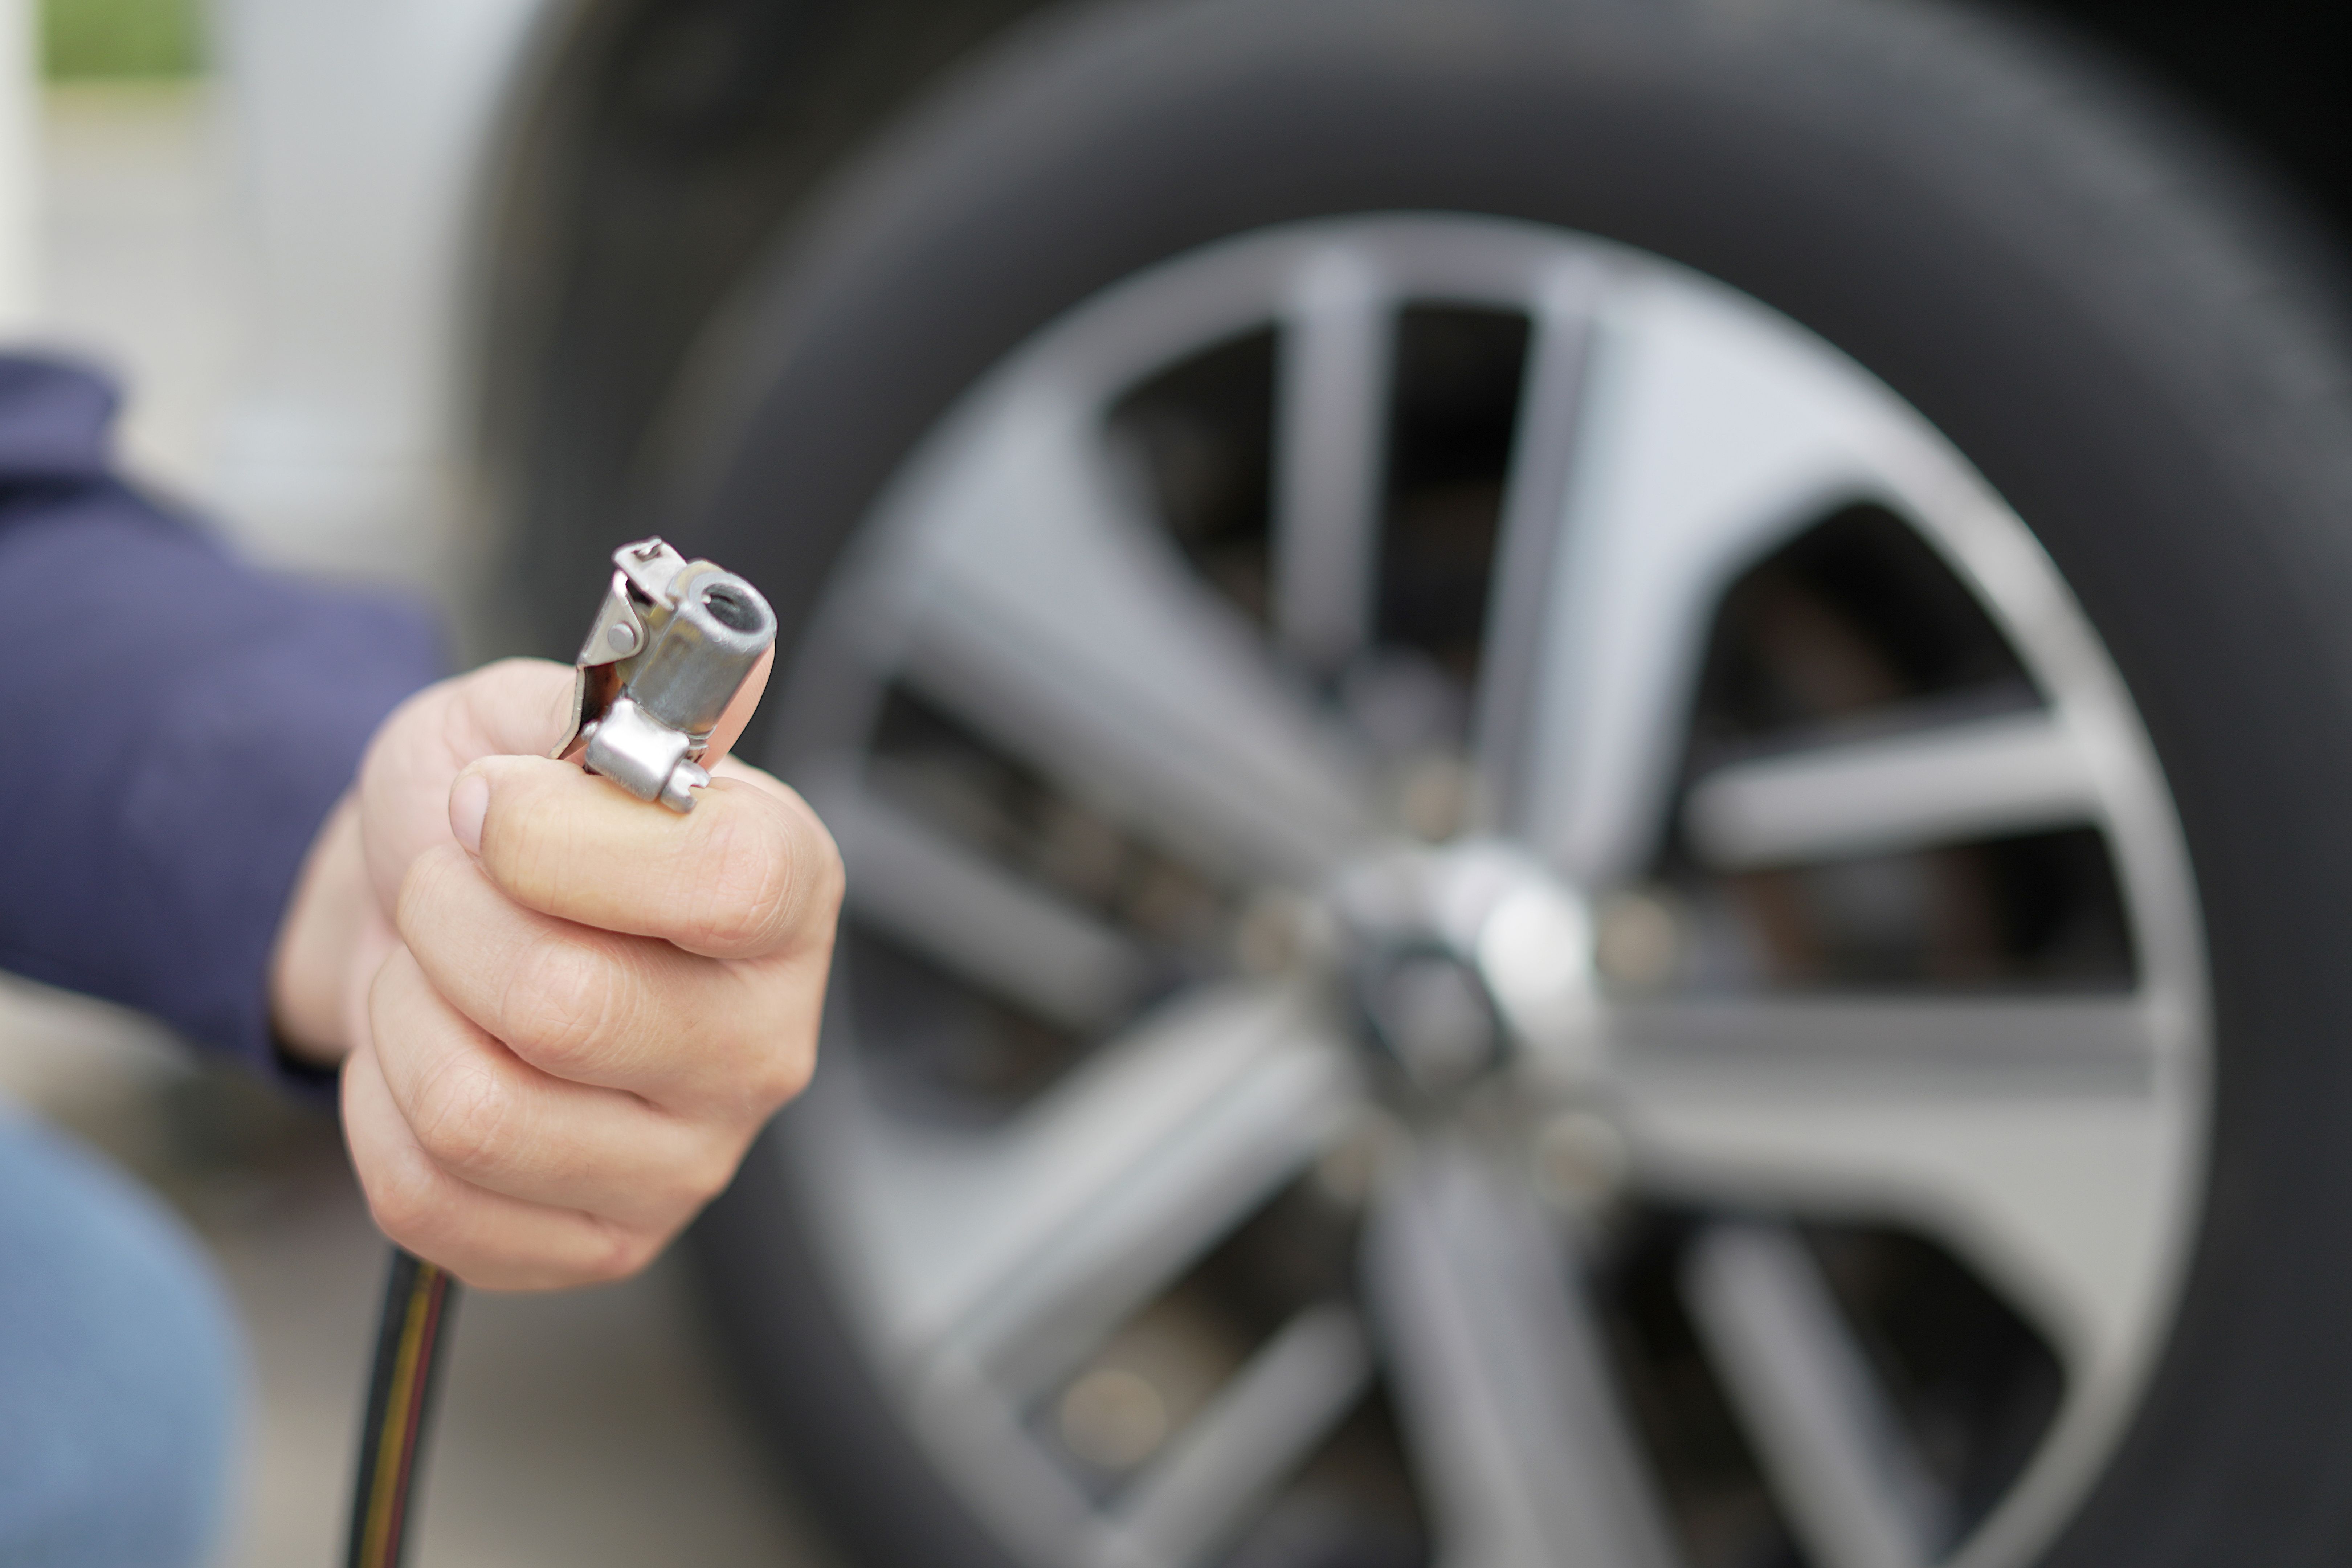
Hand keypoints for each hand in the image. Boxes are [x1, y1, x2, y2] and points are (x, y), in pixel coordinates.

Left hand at [270, 655, 841, 1288]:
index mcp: (788, 893)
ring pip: (480, 1113)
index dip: (563, 839)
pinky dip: (379, 1111)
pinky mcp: (600, 1243)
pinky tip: (421, 1056)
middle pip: (570, 1007)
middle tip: (441, 883)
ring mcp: (693, 1160)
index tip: (492, 802)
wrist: (431, 923)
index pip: (725, 884)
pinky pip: (429, 1196)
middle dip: (445, 919)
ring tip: (427, 969)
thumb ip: (612, 692)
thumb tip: (714, 649)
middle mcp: (769, 1040)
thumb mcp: (532, 718)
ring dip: (403, 1017)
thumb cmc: (495, 819)